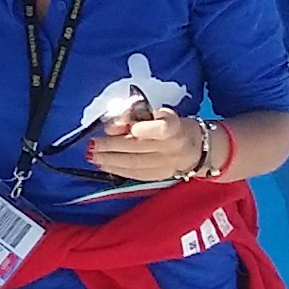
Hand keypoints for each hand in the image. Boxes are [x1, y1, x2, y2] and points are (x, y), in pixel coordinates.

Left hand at [84, 106, 212, 183]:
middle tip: (93, 144)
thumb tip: (111, 126)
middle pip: (139, 148)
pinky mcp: (159, 176)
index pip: (162, 128)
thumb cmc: (170, 125)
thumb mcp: (157, 113)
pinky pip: (135, 174)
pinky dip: (116, 169)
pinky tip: (103, 165)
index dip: (145, 129)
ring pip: (134, 164)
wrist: (196, 147)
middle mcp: (171, 147)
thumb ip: (134, 116)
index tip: (131, 128)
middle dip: (112, 146)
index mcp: (173, 127)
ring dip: (110, 160)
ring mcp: (166, 164)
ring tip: (93, 156)